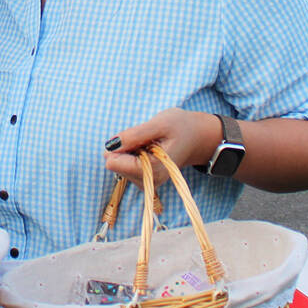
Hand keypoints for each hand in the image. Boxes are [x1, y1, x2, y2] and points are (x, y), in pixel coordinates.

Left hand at [103, 108, 220, 188]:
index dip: (120, 145)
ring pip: (119, 165)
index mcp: (154, 169)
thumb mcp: (159, 124)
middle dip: (125, 148)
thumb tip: (110, 145)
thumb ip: (134, 135)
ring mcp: (148, 182)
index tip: (135, 136)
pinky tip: (147, 149)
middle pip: (115, 164)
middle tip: (146, 139)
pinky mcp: (145, 180)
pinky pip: (125, 166)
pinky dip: (132, 154)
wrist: (196, 136)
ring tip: (149, 143)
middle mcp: (150, 181)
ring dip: (129, 150)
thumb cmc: (180, 127)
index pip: (114, 163)